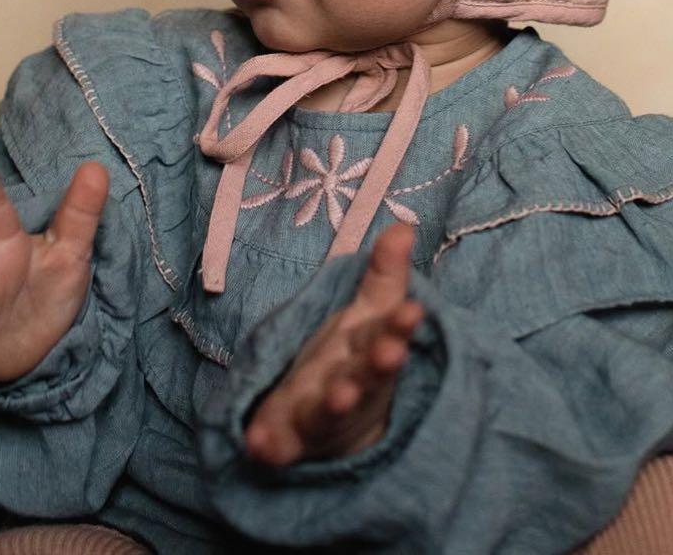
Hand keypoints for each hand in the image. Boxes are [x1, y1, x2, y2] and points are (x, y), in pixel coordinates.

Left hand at [244, 222, 424, 465]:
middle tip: (390, 353)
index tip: (414, 311)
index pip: (390, 335)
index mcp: (370, 353)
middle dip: (379, 366)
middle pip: (368, 375)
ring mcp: (321, 415)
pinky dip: (272, 446)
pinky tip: (259, 443)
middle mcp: (352, 385)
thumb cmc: (353, 359)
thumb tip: (404, 226)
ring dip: (336, 404)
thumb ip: (384, 273)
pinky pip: (280, 446)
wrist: (333, 428)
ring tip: (341, 396)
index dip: (400, 326)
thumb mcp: (368, 314)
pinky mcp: (289, 440)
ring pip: (329, 411)